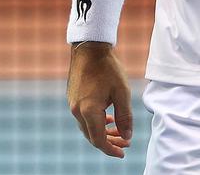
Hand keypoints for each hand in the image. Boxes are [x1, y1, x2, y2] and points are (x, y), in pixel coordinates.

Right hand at [67, 42, 132, 157]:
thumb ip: (125, 117)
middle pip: (92, 136)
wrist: (89, 48)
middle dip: (109, 142)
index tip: (123, 152)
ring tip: (119, 132)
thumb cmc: (108, 67)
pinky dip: (96, 123)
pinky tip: (107, 118)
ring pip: (88, 127)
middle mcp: (77, 110)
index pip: (99, 140)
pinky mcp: (72, 98)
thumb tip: (127, 136)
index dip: (111, 149)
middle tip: (125, 143)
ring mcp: (73, 104)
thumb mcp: (122, 92)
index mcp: (89, 110)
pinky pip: (84, 117)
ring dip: (103, 132)